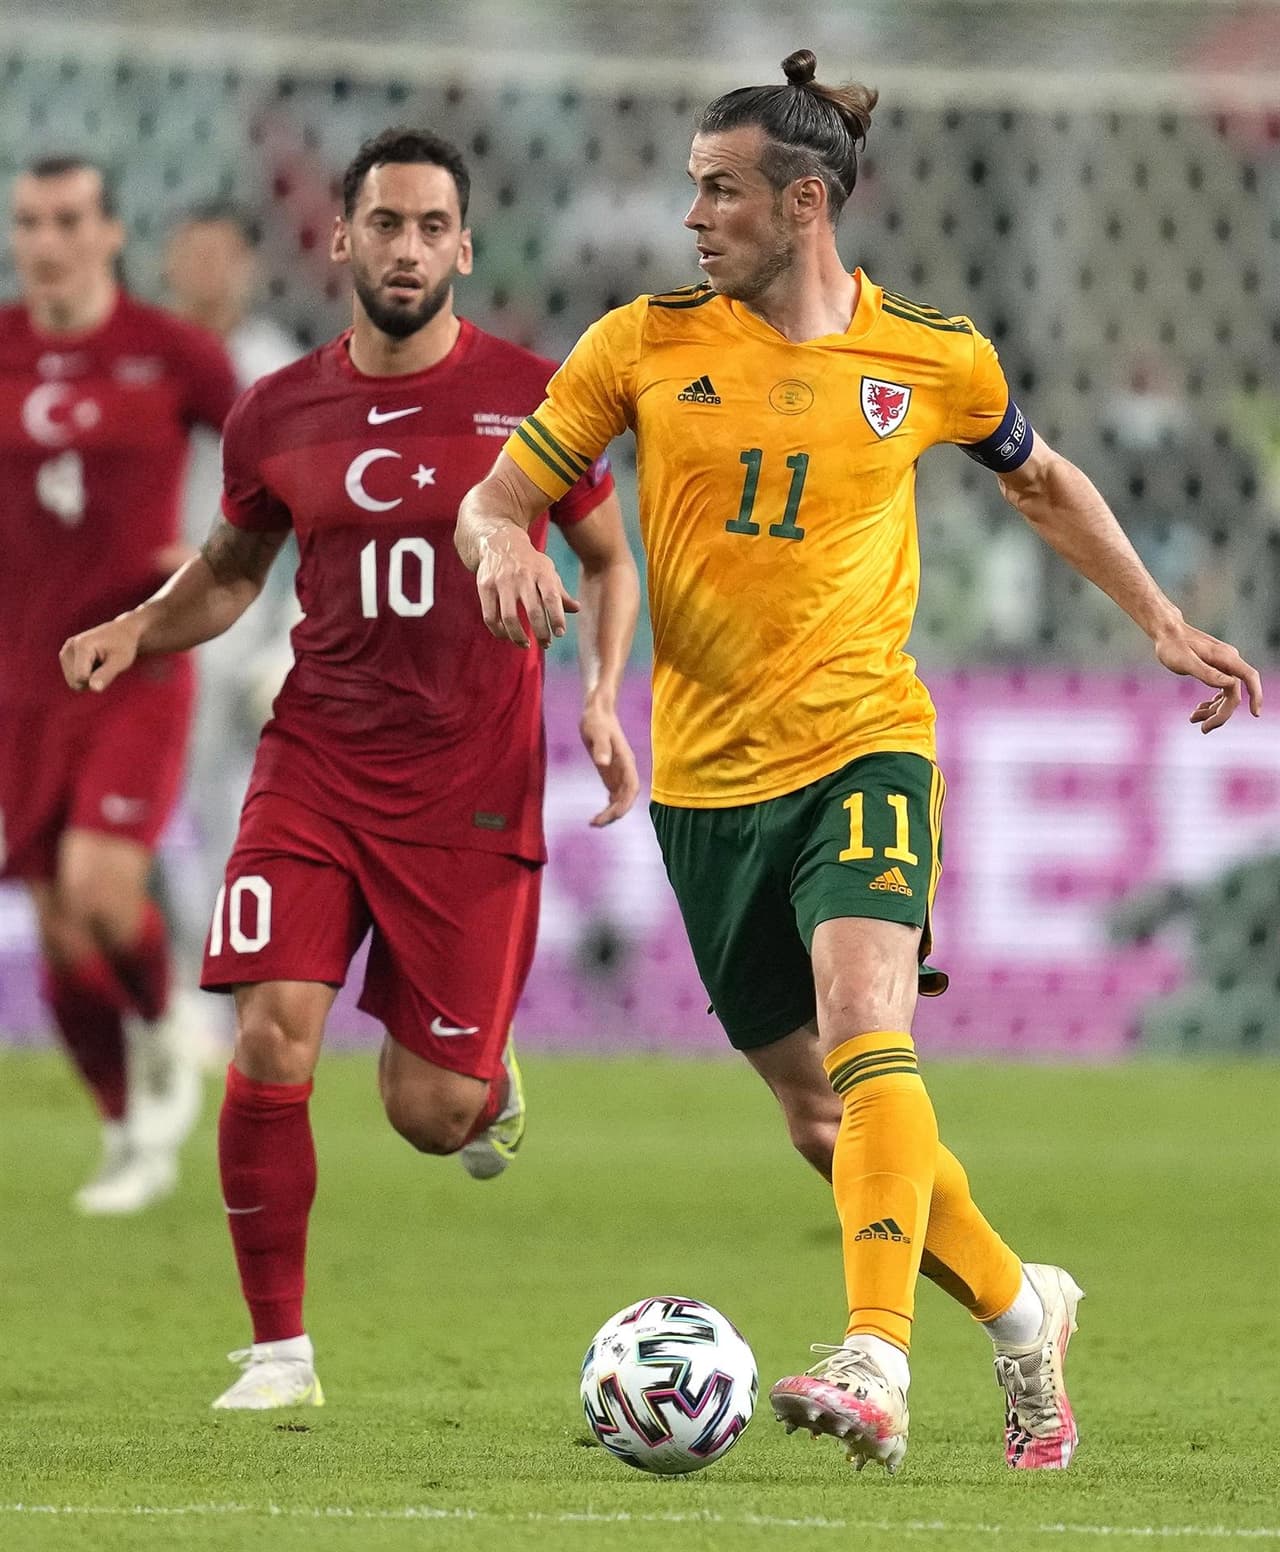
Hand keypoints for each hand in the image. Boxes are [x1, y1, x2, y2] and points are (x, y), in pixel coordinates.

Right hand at [60, 615, 142, 692]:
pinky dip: (84, 675)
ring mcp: (65, 650)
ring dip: (88, 678)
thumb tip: (94, 689)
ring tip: (100, 663)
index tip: (108, 666)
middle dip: (91, 680)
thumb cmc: (124, 646)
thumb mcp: (121, 662)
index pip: (81, 679)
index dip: (96, 680)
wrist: (122, 632)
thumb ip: (106, 675)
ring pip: (72, 682)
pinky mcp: (65, 655)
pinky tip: (94, 663)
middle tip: (105, 665)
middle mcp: (70, 646)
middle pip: (74, 682)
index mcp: (82, 646)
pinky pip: (72, 678)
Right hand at [476, 528, 578, 648]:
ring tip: (526, 645)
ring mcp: (502, 581)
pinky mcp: (485, 587)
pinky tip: (507, 636)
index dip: (556, 618)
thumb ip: (560, 592)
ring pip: (509, 617)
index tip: (560, 634)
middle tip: (546, 644)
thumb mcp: (547, 571)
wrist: (499, 541)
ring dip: (518, 637)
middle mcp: (522, 576)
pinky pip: (490, 616)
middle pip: (532, 610)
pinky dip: (499, 631)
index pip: (552, 597)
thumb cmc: (529, 562)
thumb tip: (577, 609)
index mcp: (541, 572)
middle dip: (541, 632)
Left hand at [580, 703, 639, 825]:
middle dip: (615, 813)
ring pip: (621, 798)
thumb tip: (602, 763)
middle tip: (596, 823)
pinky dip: (608, 806)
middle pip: (627, 797)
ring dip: (611, 812)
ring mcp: (618, 771)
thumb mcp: (595, 731)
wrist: (597, 710)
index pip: (632, 788)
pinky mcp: (610, 772)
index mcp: (626, 761)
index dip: (625, 804)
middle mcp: (625, 769)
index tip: (611, 815)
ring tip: (594, 823)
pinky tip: (599, 815)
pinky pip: (613, 794)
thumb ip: (600, 746)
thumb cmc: (596, 719)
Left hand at [1152, 619, 1262, 732]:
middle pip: (1233, 693)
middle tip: (1203, 729)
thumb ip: (1208, 673)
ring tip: (1193, 719)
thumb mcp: (1186, 662)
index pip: (1249, 677)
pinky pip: (1220, 689)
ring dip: (1213, 710)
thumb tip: (1230, 684)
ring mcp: (1223, 665)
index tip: (1254, 714)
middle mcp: (1228, 661)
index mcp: (1226, 658)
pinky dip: (1211, 702)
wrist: (1166, 632)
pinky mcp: (1215, 668)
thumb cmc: (1173, 645)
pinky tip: (1199, 709)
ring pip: (1226, 694)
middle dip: (1221, 714)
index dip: (1255, 695)